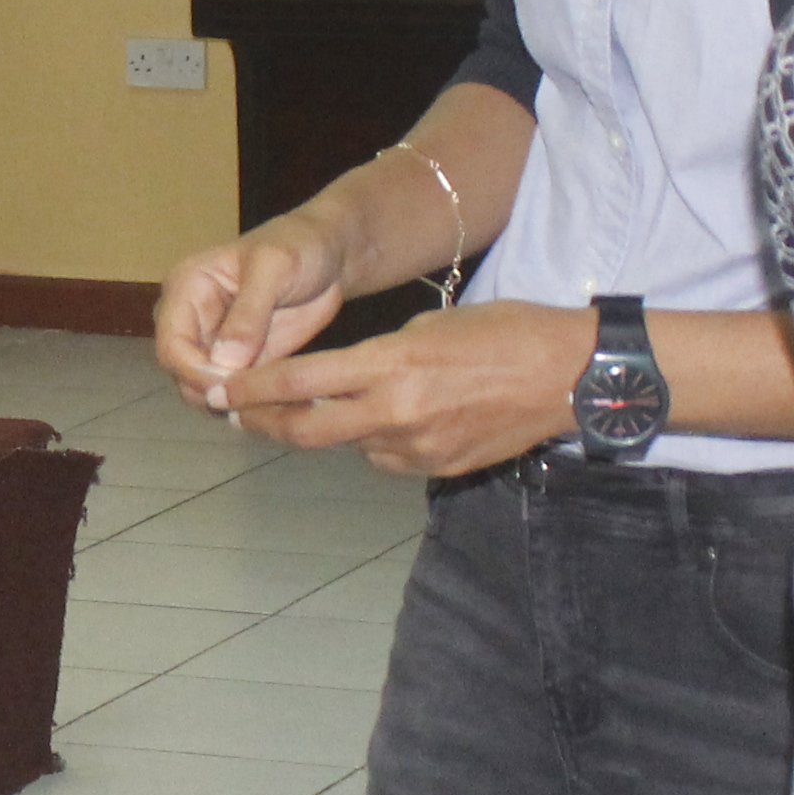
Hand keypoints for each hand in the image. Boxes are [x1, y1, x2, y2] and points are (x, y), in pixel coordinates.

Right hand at [152, 214, 350, 408]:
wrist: (327, 255)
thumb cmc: (297, 246)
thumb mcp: (274, 268)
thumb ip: (249, 313)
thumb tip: (224, 362)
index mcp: (186, 289)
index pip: (171, 345)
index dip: (194, 372)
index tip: (233, 386)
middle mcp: (190, 321)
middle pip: (181, 374)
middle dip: (214, 391)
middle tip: (259, 399)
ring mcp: (213, 345)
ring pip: (205, 390)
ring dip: (234, 403)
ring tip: (274, 402)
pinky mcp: (239, 363)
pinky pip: (235, 394)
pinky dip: (253, 405)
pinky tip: (281, 403)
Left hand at [224, 301, 589, 475]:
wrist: (573, 376)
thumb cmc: (507, 333)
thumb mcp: (432, 325)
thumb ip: (380, 357)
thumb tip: (349, 377)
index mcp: (391, 365)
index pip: (301, 383)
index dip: (252, 390)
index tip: (221, 391)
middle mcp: (397, 413)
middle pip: (308, 431)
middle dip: (268, 423)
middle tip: (239, 417)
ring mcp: (419, 448)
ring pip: (351, 445)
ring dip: (332, 430)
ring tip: (324, 409)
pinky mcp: (440, 469)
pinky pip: (389, 458)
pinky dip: (378, 442)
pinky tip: (394, 421)